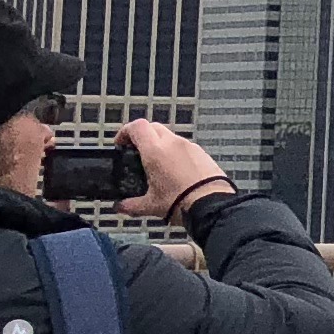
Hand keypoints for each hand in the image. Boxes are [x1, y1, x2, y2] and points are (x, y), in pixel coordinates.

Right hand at [123, 118, 237, 223]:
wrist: (213, 205)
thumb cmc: (181, 202)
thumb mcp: (151, 205)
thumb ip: (131, 205)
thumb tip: (120, 206)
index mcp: (156, 151)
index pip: (137, 127)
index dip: (125, 131)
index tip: (121, 143)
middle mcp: (173, 143)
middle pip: (153, 127)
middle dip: (142, 136)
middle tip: (136, 152)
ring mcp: (190, 146)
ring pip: (170, 136)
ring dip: (159, 144)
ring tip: (155, 165)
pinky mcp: (202, 153)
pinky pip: (184, 146)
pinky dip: (175, 152)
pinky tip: (174, 171)